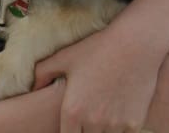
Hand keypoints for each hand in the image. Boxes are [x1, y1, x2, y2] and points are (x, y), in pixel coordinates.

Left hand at [33, 28, 160, 132]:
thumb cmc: (97, 48)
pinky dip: (119, 128)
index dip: (67, 131)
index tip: (71, 125)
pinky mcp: (134, 124)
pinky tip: (117, 111)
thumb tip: (33, 87)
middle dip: (84, 130)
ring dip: (102, 130)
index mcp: (72, 110)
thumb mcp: (65, 57)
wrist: (135, 45)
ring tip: (101, 112)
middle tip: (86, 114)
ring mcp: (115, 125)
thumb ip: (43, 73)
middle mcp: (93, 123)